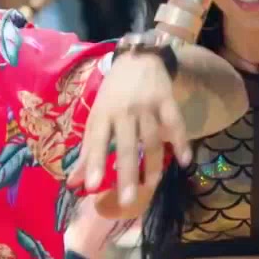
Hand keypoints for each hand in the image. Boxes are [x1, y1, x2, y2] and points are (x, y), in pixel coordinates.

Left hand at [68, 53, 191, 205]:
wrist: (137, 58)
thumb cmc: (113, 93)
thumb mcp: (96, 116)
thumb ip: (87, 151)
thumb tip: (73, 182)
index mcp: (102, 114)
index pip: (96, 141)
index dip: (94, 163)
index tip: (91, 186)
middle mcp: (124, 111)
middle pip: (126, 146)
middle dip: (127, 174)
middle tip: (128, 200)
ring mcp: (147, 106)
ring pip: (151, 140)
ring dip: (153, 165)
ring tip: (152, 186)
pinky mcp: (167, 101)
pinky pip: (176, 124)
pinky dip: (181, 142)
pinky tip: (185, 162)